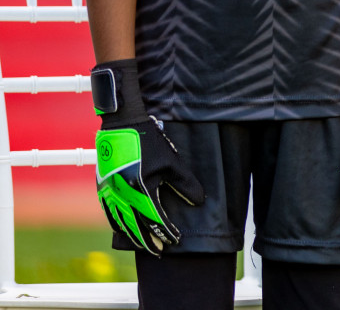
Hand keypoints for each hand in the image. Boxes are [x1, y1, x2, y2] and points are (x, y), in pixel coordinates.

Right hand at [91, 60, 204, 254]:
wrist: (122, 126)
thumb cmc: (150, 143)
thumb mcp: (172, 163)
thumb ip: (185, 184)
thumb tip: (198, 202)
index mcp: (141, 190)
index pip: (155, 219)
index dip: (166, 231)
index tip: (176, 240)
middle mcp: (123, 195)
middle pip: (136, 226)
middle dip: (149, 239)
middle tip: (160, 250)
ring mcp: (110, 193)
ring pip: (121, 223)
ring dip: (133, 236)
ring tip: (144, 245)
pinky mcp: (102, 188)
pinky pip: (109, 213)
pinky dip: (118, 224)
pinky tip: (124, 229)